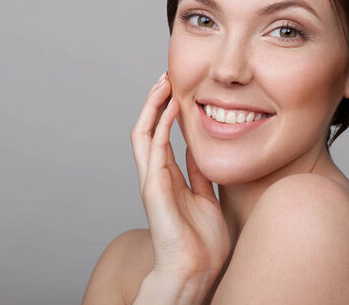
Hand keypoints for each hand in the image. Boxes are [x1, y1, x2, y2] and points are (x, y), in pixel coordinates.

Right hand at [130, 72, 229, 301]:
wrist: (196, 271)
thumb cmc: (202, 241)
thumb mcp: (205, 197)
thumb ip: (196, 175)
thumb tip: (196, 153)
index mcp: (167, 176)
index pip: (161, 135)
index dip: (165, 111)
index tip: (175, 89)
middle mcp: (155, 175)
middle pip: (148, 128)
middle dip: (154, 102)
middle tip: (165, 77)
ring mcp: (152, 180)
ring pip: (144, 133)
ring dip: (152, 106)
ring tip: (162, 83)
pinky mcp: (153, 187)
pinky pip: (154, 149)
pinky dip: (161, 125)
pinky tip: (171, 107)